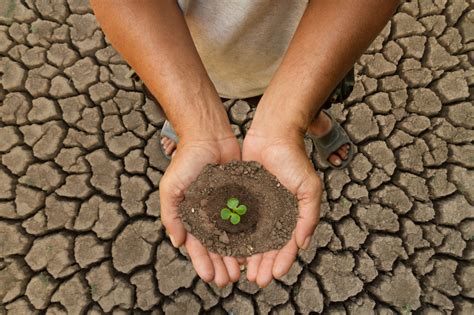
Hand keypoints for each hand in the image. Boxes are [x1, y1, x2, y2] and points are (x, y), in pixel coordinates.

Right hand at [159, 133, 241, 286]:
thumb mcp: (171, 187)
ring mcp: (225, 207)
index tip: (209, 277)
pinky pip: (246, 220)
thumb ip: (171, 214)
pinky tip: (255, 249)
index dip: (202, 262)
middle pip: (215, 246)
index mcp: (190, 215)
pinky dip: (249, 236)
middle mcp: (208, 215)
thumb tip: (178, 242)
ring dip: (235, 255)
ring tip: (242, 271)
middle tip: (228, 280)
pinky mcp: (241, 198)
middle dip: (220, 264)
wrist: (208, 136)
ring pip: (232, 238)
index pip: (196, 245)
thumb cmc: (186, 160)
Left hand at [242, 128, 321, 286]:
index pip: (288, 244)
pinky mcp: (242, 198)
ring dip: (248, 256)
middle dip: (263, 264)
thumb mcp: (309, 188)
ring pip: (251, 237)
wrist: (272, 134)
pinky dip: (234, 236)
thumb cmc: (294, 159)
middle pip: (268, 246)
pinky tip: (228, 249)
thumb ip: (309, 216)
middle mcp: (274, 214)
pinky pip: (237, 220)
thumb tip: (303, 243)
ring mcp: (258, 207)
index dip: (283, 260)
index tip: (274, 275)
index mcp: (292, 214)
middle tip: (255, 280)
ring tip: (242, 271)